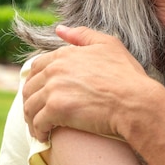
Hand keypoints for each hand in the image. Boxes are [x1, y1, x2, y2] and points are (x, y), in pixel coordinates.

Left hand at [22, 26, 153, 141]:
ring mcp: (54, 89)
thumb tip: (60, 29)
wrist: (134, 100)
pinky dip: (38, 131)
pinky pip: (38, 123)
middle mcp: (55, 69)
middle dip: (31, 100)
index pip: (37, 66)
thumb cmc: (126, 74)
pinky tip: (45, 135)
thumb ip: (82, 35)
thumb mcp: (109, 45)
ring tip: (40, 126)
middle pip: (29, 87)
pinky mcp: (57, 110)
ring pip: (29, 106)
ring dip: (32, 117)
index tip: (41, 92)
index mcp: (65, 54)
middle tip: (38, 112)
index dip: (36, 80)